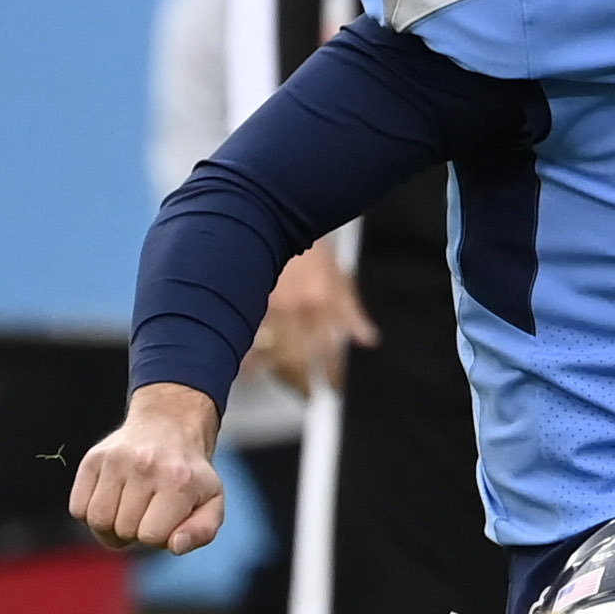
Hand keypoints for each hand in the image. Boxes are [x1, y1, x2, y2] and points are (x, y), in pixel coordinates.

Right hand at [70, 383, 226, 553]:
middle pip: (122, 530)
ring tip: (127, 513)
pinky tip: (110, 503)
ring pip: (96, 520)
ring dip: (110, 527)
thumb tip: (175, 546)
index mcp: (179, 482)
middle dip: (135, 532)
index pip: (151, 535)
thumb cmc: (190, 476)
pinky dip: (90, 514)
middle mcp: (146, 467)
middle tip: (147, 514)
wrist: (169, 428)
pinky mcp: (93, 459)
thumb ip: (202, 531)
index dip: (157, 538)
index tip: (166, 521)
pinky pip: (78, 508)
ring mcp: (116, 461)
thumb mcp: (212, 503)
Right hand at [256, 243, 375, 392]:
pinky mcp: (247, 302)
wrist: (272, 216)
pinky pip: (247, 337)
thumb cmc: (310, 249)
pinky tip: (245, 371)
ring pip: (272, 351)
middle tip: (308, 398)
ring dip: (273, 373)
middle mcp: (297, 308)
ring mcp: (268, 306)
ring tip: (273, 386)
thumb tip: (368, 341)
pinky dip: (246, 357)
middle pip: (300, 359)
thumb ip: (352, 312)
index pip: (329, 351)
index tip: (333, 389)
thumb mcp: (338, 277)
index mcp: (323, 303)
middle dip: (303, 383)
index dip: (332, 374)